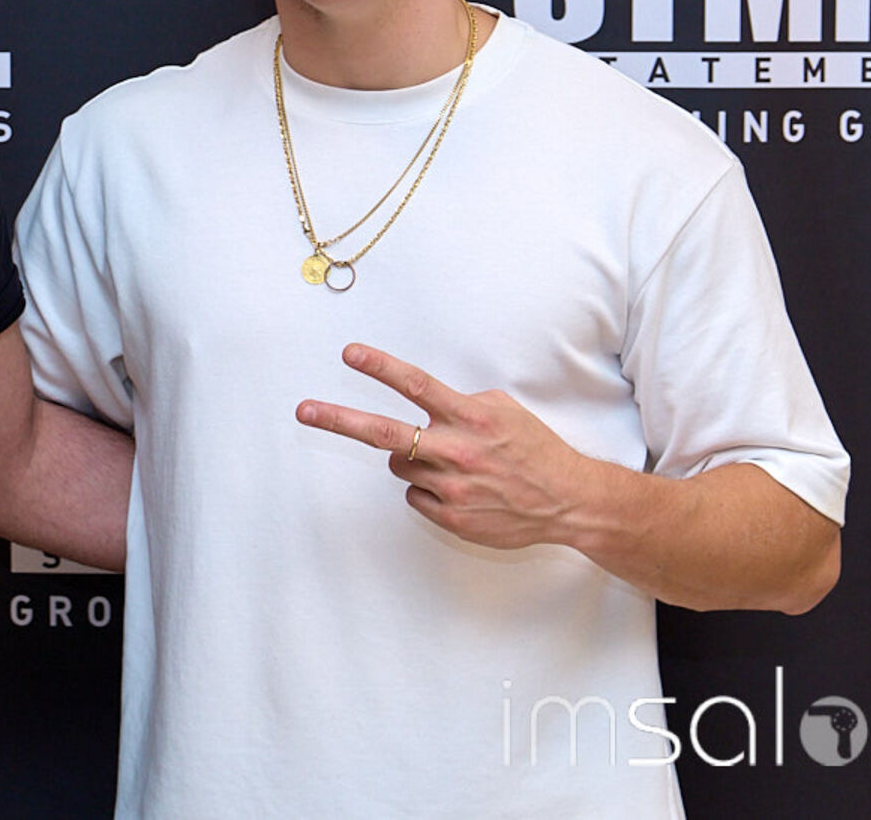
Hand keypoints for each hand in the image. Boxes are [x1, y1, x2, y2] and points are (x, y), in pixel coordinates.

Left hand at [295, 343, 605, 550]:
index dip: (381, 368)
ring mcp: (451, 486)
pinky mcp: (450, 517)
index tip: (349, 354)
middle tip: (304, 411)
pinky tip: (460, 489)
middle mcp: (456, 450)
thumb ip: (460, 405)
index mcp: (470, 417)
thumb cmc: (532, 449)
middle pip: (384, 433)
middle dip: (339, 421)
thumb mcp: (503, 410)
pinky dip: (428, 488)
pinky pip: (415, 495)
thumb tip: (426, 405)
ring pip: (400, 465)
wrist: (567, 500)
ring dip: (413, 459)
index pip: (417, 385)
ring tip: (451, 463)